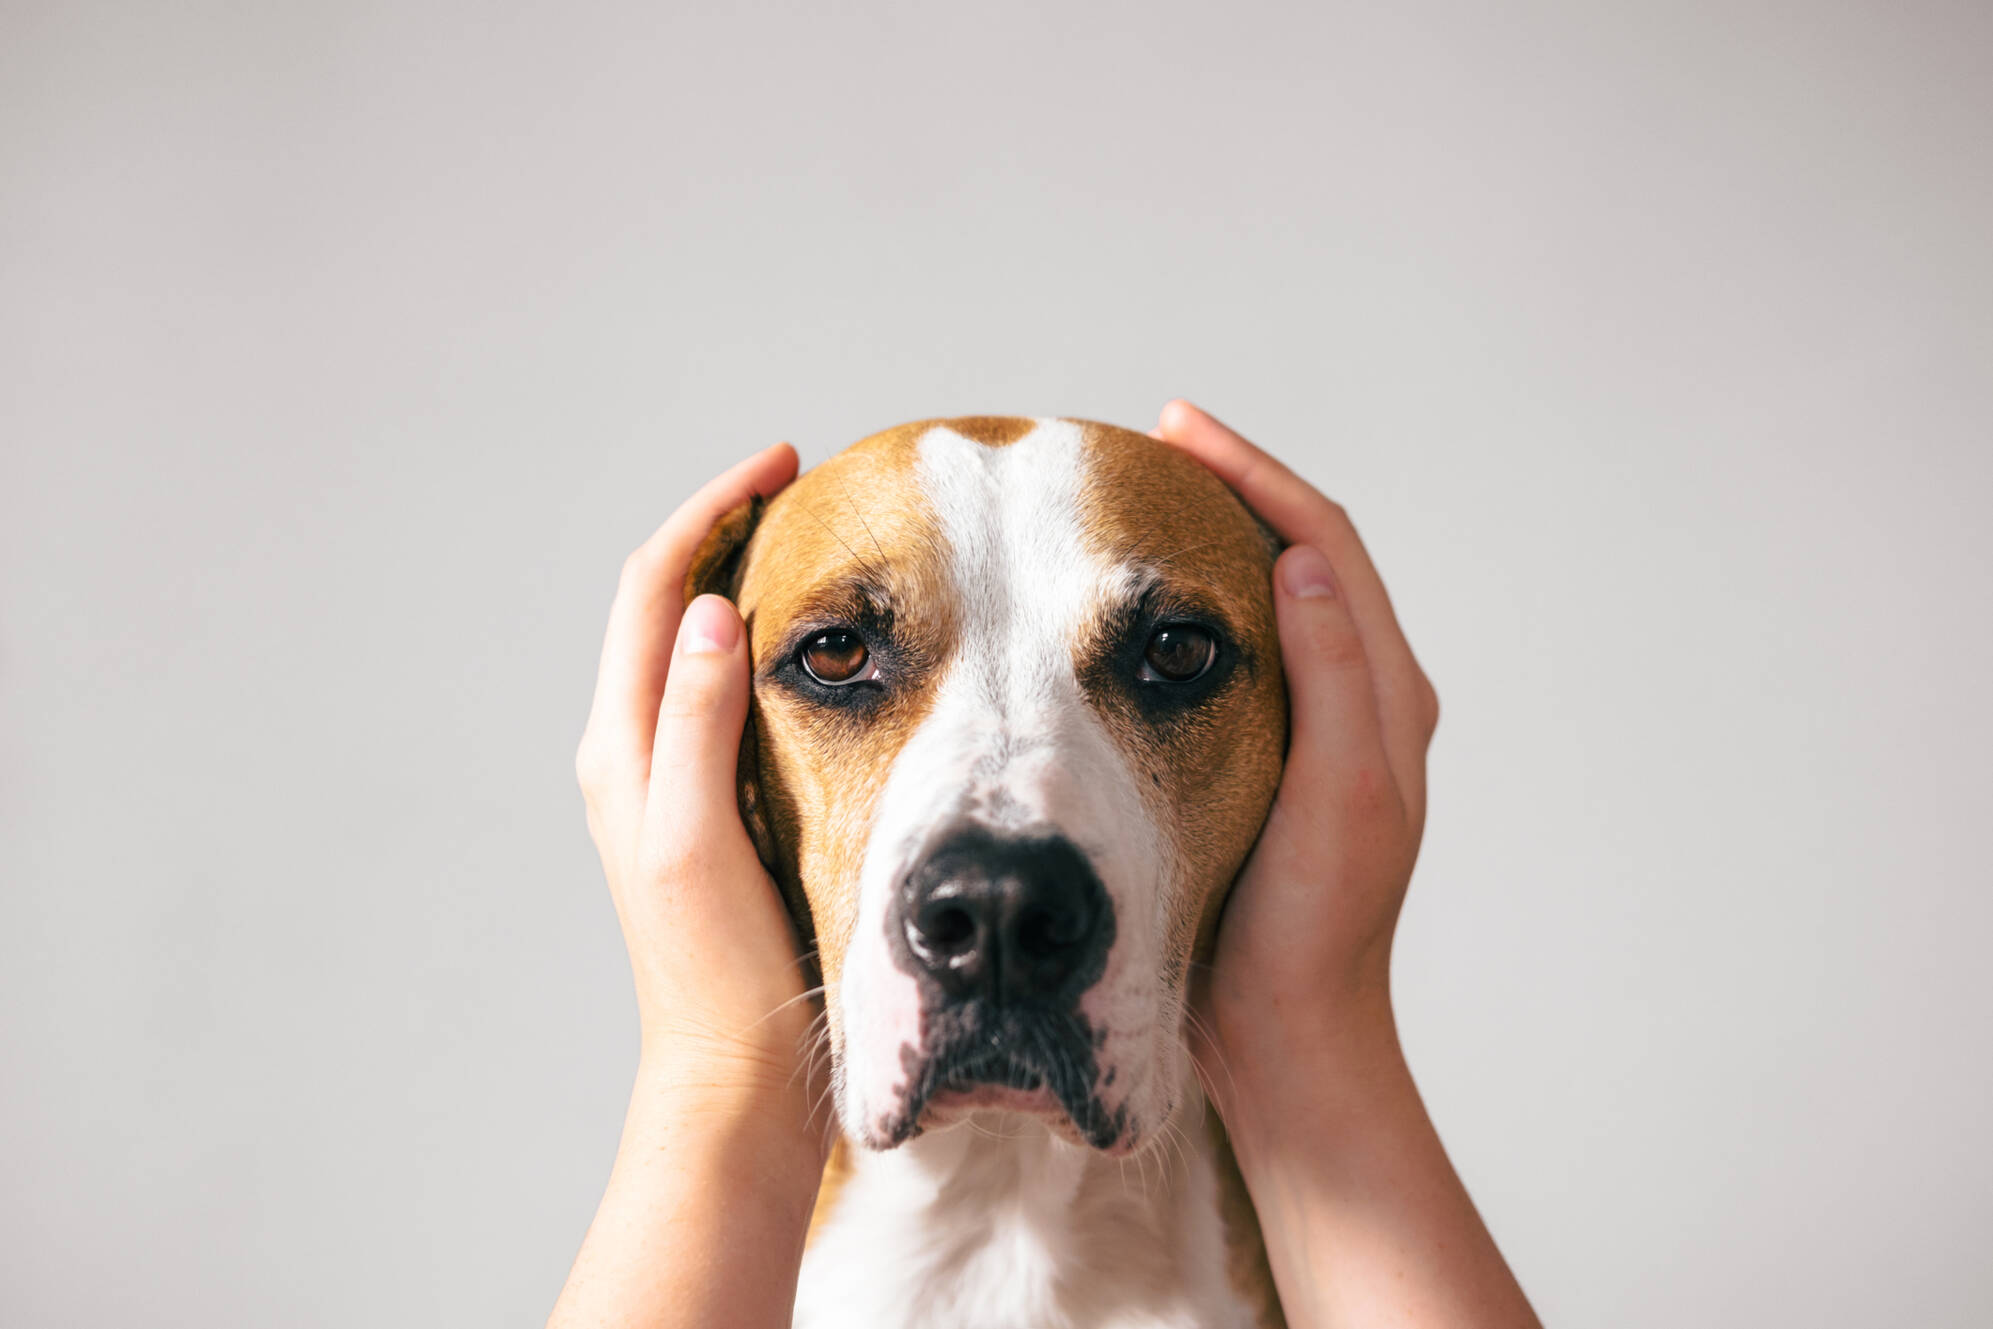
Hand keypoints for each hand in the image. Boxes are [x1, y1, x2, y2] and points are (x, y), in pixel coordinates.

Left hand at [573, 441, 815, 1103]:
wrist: (730, 1076)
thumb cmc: (720, 972)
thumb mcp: (702, 838)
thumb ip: (697, 723)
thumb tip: (708, 611)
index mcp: (620, 749)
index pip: (652, 590)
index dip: (709, 512)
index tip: (781, 465)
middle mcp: (629, 754)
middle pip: (660, 604)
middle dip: (720, 529)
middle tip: (798, 487)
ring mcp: (662, 782)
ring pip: (685, 645)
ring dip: (733, 580)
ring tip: (804, 544)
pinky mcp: (701, 808)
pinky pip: (714, 694)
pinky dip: (753, 644)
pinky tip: (808, 650)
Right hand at [1159, 402, 1534, 1328]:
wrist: (1289, 1033)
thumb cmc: (1313, 928)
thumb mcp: (1339, 798)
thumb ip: (1336, 679)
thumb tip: (1299, 563)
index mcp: (1387, 696)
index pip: (1324, 545)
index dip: (1256, 475)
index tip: (1177, 430)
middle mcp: (1364, 700)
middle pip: (1303, 554)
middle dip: (1236, 487)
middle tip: (1156, 442)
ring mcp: (1318, 729)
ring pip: (1274, 598)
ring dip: (1220, 537)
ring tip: (1149, 500)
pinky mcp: (1273, 759)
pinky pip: (1242, 652)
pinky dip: (1200, 605)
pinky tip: (1145, 607)